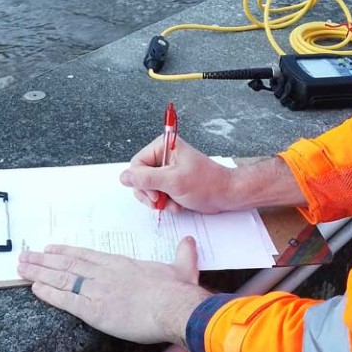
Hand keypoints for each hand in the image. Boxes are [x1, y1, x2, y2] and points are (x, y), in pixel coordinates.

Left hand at [17, 237, 210, 344]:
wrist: (174, 306)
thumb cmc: (178, 291)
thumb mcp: (181, 269)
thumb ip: (182, 256)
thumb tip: (188, 244)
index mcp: (121, 265)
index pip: (87, 256)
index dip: (66, 252)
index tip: (50, 249)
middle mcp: (104, 274)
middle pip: (68, 265)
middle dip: (44, 261)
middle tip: (26, 256)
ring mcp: (97, 290)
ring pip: (62, 279)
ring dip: (40, 273)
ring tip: (22, 268)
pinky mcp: (94, 310)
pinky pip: (65, 300)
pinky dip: (48, 293)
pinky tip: (35, 288)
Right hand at [119, 135, 233, 213]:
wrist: (227, 195)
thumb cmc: (207, 184)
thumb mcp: (173, 181)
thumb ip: (146, 179)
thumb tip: (124, 177)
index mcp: (163, 147)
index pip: (136, 164)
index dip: (141, 181)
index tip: (155, 194)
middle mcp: (163, 156)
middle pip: (140, 177)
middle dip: (150, 193)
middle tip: (161, 201)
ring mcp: (167, 170)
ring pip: (147, 188)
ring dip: (158, 201)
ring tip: (172, 204)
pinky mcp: (171, 182)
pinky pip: (157, 194)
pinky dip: (165, 203)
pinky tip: (176, 205)